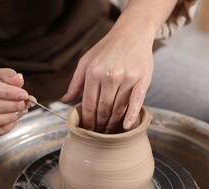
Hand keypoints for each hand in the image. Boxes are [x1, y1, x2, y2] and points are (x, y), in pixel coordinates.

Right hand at [0, 68, 30, 137]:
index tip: (23, 95)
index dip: (8, 93)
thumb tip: (18, 80)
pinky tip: (13, 121)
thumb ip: (9, 75)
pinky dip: (4, 129)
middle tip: (24, 104)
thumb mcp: (0, 74)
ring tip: (20, 112)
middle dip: (11, 106)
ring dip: (9, 118)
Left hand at [61, 12, 153, 132]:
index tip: (87, 130)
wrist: (132, 32)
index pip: (89, 104)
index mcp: (94, 72)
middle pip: (103, 109)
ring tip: (109, 134)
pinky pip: (136, 102)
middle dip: (99, 126)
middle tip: (98, 135)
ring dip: (113, 124)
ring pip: (118, 108)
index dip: (87, 121)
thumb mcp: (86, 61)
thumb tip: (66, 100)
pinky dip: (131, 116)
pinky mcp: (142, 79)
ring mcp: (127, 78)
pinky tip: (126, 127)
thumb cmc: (107, 48)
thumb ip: (76, 82)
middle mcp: (110, 76)